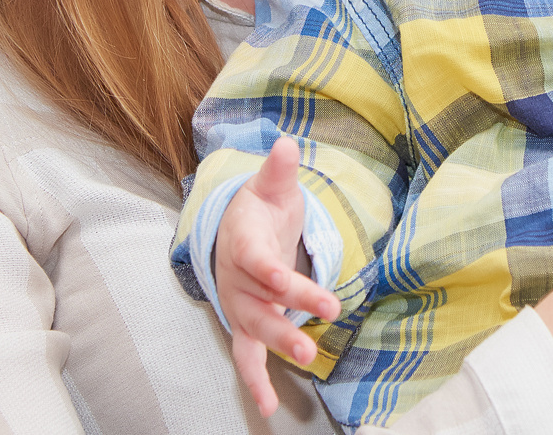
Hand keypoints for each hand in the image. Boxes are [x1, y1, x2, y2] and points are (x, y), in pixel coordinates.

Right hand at [212, 135, 341, 416]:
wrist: (236, 231)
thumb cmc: (258, 210)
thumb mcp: (269, 187)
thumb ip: (279, 170)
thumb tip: (287, 144)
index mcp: (243, 244)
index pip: (258, 262)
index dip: (273, 274)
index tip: (288, 282)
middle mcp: (237, 280)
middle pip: (261, 302)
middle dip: (287, 316)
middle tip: (317, 328)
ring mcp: (240, 306)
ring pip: (255, 331)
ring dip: (279, 345)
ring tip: (307, 359)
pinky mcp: (246, 325)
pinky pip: (246, 358)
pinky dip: (255, 382)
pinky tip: (266, 408)